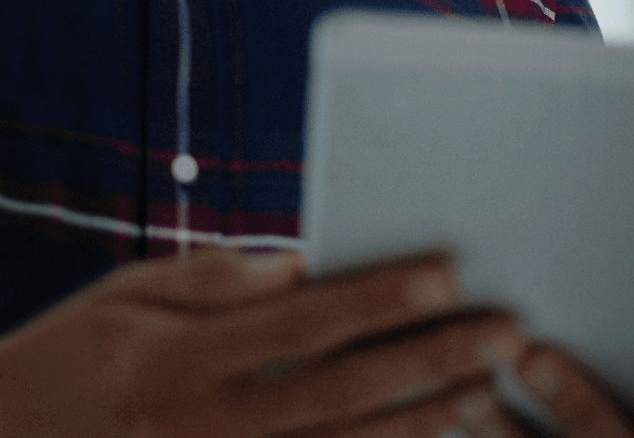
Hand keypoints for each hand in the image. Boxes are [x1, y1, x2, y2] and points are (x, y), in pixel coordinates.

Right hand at [0, 248, 522, 437]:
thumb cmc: (77, 356)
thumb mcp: (127, 297)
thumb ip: (219, 279)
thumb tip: (310, 261)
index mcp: (179, 361)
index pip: (300, 327)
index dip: (379, 301)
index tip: (450, 276)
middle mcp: (204, 427)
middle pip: (340, 394)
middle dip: (431, 362)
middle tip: (507, 333)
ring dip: (423, 425)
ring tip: (491, 392)